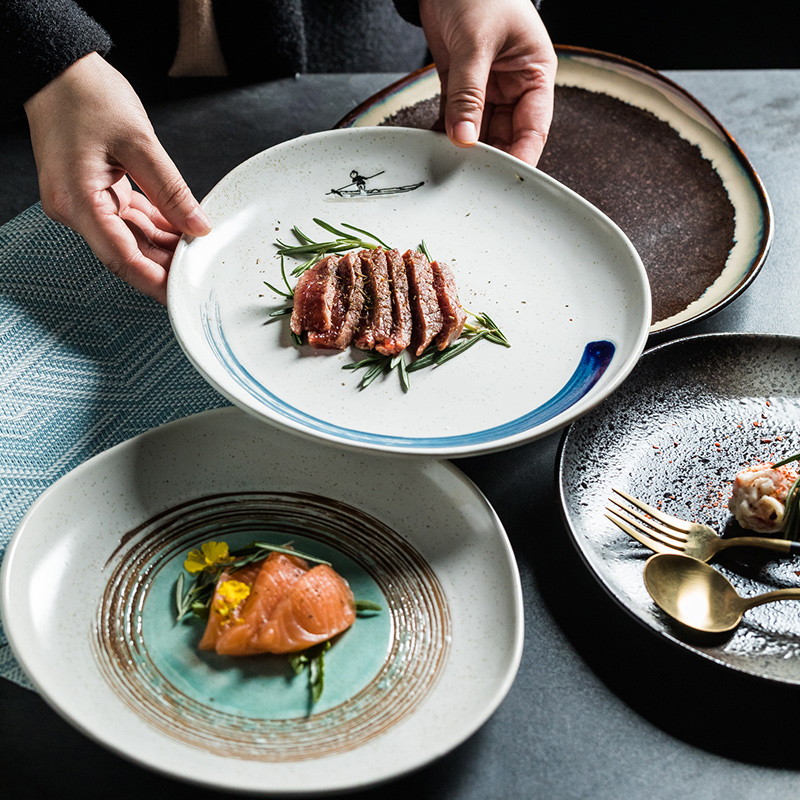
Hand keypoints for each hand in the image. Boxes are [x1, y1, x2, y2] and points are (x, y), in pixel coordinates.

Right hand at [23, 52, 210, 304]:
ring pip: (129, 238)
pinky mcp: (92, 193)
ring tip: (197, 249)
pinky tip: (181, 230)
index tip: (182, 293)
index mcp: (77, 199)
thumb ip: (171, 191)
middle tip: (200, 271)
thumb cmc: (85, 94)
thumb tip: (199, 226)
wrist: (57, 68)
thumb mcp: (139, 142)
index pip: (120, 256)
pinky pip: (127, 219)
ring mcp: (81, 202)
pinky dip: (154, 226)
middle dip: (163, 266)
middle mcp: (74, 208)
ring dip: (163, 246)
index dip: (154, 280)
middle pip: (125, 252)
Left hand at [419, 0, 556, 165]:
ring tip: (450, 168)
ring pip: (478, 131)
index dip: (522, 156)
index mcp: (534, 75)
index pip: (533, 129)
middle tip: (470, 180)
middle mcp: (513, 86)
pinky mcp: (459, 85)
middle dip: (488, 157)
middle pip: (505, 136)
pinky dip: (443, 134)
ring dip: (464, 149)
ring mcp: (486, 88)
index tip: (505, 179)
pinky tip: (434, 148)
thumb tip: (463, 137)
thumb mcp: (477, 43)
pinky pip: (454, 118)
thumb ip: (469, 93)